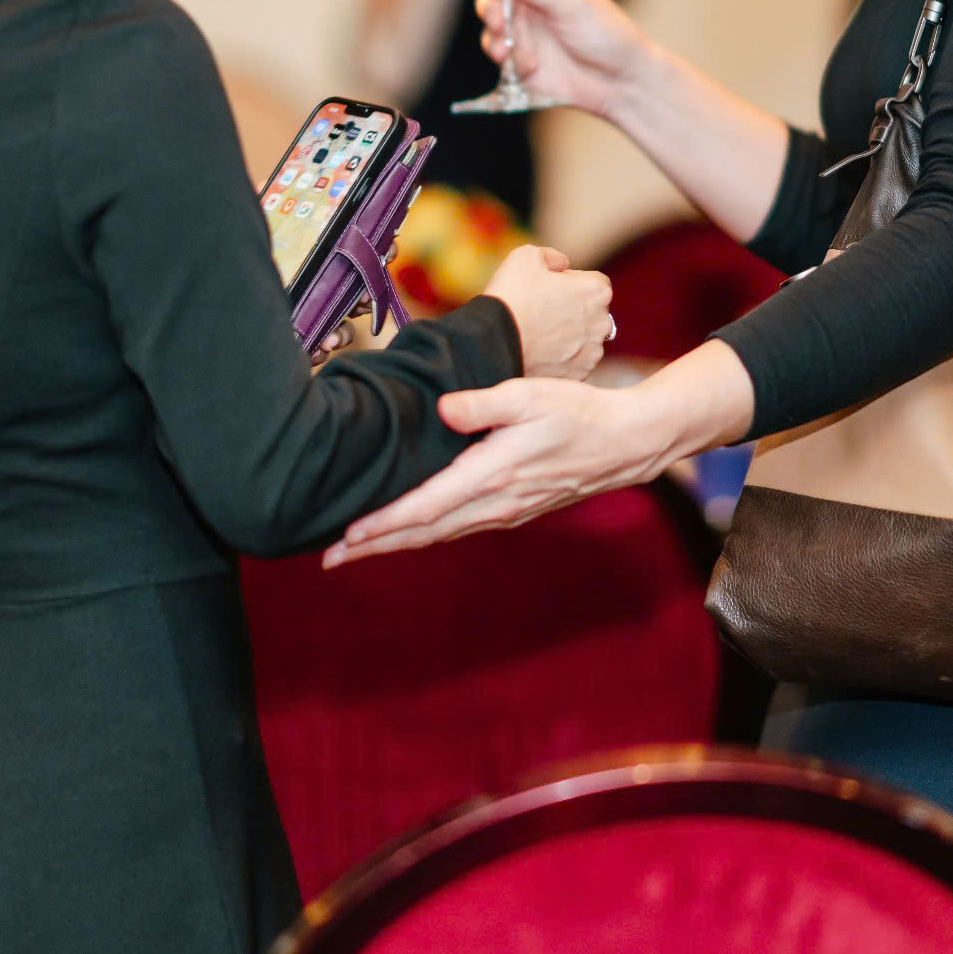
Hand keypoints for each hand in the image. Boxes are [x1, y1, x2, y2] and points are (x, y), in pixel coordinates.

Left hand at [321, 342, 753, 564]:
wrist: (624, 443)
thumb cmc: (577, 411)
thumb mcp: (531, 395)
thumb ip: (484, 403)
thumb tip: (444, 408)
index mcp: (492, 474)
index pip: (426, 506)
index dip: (384, 523)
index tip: (346, 534)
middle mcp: (494, 502)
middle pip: (423, 532)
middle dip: (374, 546)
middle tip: (328, 558)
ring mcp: (504, 511)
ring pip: (439, 535)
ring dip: (395, 544)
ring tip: (355, 550)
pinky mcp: (512, 509)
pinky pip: (459, 529)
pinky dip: (425, 536)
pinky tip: (408, 534)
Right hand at [475, 0, 650, 119]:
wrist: (619, 81)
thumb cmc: (606, 33)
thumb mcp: (573, 4)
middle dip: (488, 7)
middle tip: (499, 21)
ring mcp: (521, 29)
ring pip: (488, 26)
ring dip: (492, 37)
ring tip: (506, 50)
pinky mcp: (518, 58)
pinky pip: (498, 56)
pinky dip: (508, 61)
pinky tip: (531, 65)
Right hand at [478, 244, 611, 379]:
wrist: (494, 344)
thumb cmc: (512, 297)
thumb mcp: (527, 256)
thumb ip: (553, 256)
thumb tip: (562, 265)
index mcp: (597, 290)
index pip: (592, 281)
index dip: (568, 282)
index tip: (546, 290)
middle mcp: (602, 322)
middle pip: (591, 311)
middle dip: (572, 310)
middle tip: (540, 312)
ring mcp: (592, 352)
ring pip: (584, 339)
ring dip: (568, 336)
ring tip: (537, 335)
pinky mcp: (579, 375)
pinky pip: (574, 362)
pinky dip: (561, 358)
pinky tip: (539, 353)